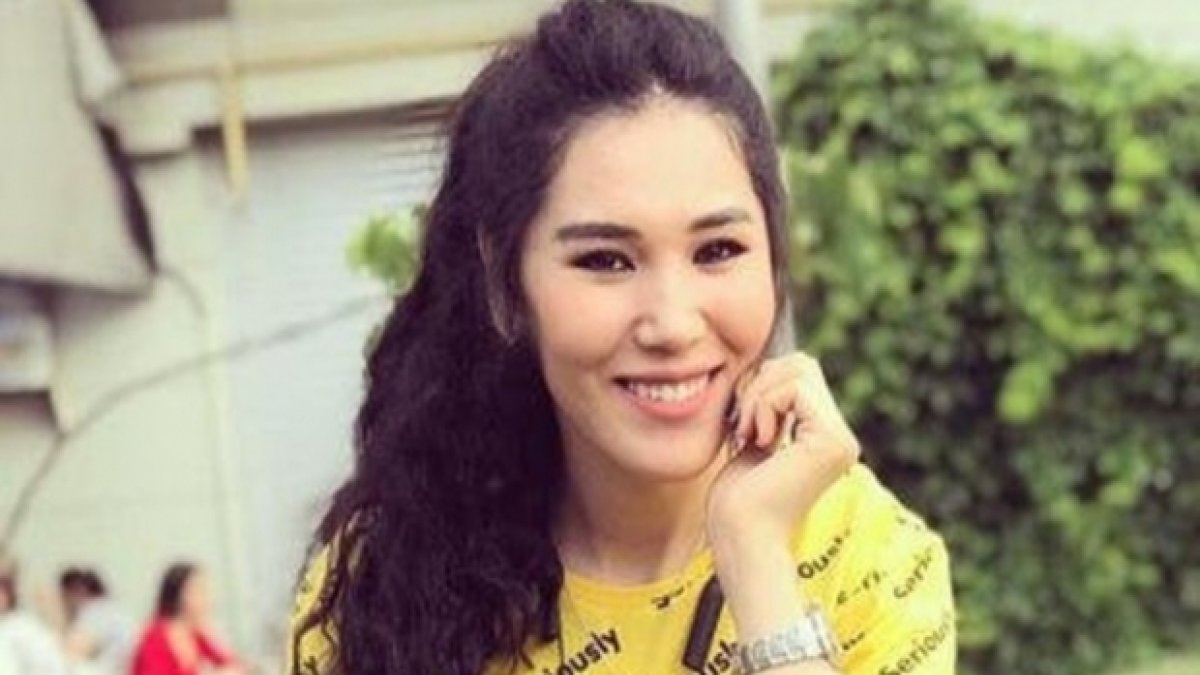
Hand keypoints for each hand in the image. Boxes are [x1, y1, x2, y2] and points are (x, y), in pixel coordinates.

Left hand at [706, 352, 860, 547]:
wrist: (740, 536)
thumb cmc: (737, 500)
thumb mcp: (754, 441)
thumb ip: (770, 410)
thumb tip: (770, 368)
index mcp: (825, 438)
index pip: (800, 373)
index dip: (763, 385)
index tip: (743, 425)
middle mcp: (841, 438)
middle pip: (802, 364)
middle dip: (761, 383)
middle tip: (744, 426)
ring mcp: (841, 440)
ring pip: (799, 369)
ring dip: (759, 396)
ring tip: (750, 435)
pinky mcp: (832, 441)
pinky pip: (795, 388)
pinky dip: (764, 405)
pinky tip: (758, 440)